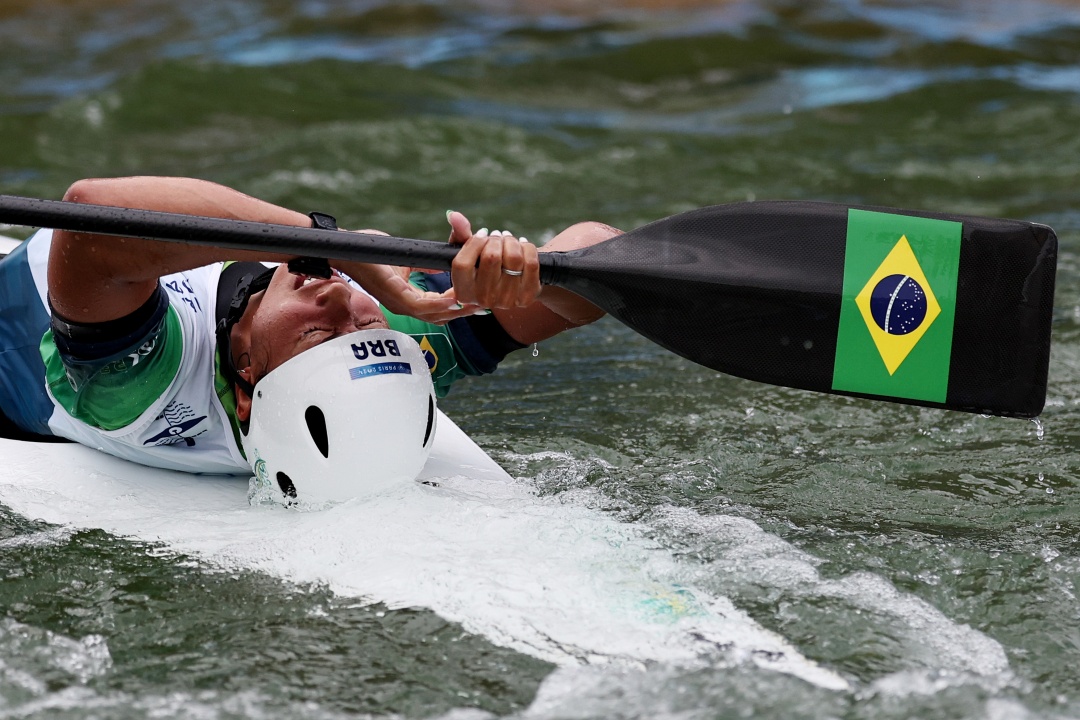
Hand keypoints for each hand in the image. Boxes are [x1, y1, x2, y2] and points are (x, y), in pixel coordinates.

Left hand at [335, 228, 480, 324]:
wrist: (347, 249)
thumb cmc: (372, 252)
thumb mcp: (407, 258)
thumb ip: (426, 262)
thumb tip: (447, 258)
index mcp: (409, 300)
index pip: (440, 309)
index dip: (461, 305)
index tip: (481, 296)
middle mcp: (405, 307)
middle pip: (443, 317)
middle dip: (466, 310)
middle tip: (487, 302)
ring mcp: (400, 304)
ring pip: (436, 314)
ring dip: (458, 308)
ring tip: (477, 300)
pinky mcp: (396, 296)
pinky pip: (424, 305)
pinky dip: (442, 303)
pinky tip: (457, 297)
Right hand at [447, 211, 539, 308]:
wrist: (511, 285)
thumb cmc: (483, 266)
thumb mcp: (468, 253)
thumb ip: (460, 234)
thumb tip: (454, 215)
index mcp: (463, 293)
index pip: (463, 263)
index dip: (474, 242)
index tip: (482, 234)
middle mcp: (483, 300)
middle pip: (491, 257)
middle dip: (495, 239)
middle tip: (497, 236)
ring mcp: (507, 300)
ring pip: (513, 258)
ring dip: (511, 241)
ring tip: (508, 239)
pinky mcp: (528, 296)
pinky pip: (531, 264)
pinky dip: (527, 247)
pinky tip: (522, 245)